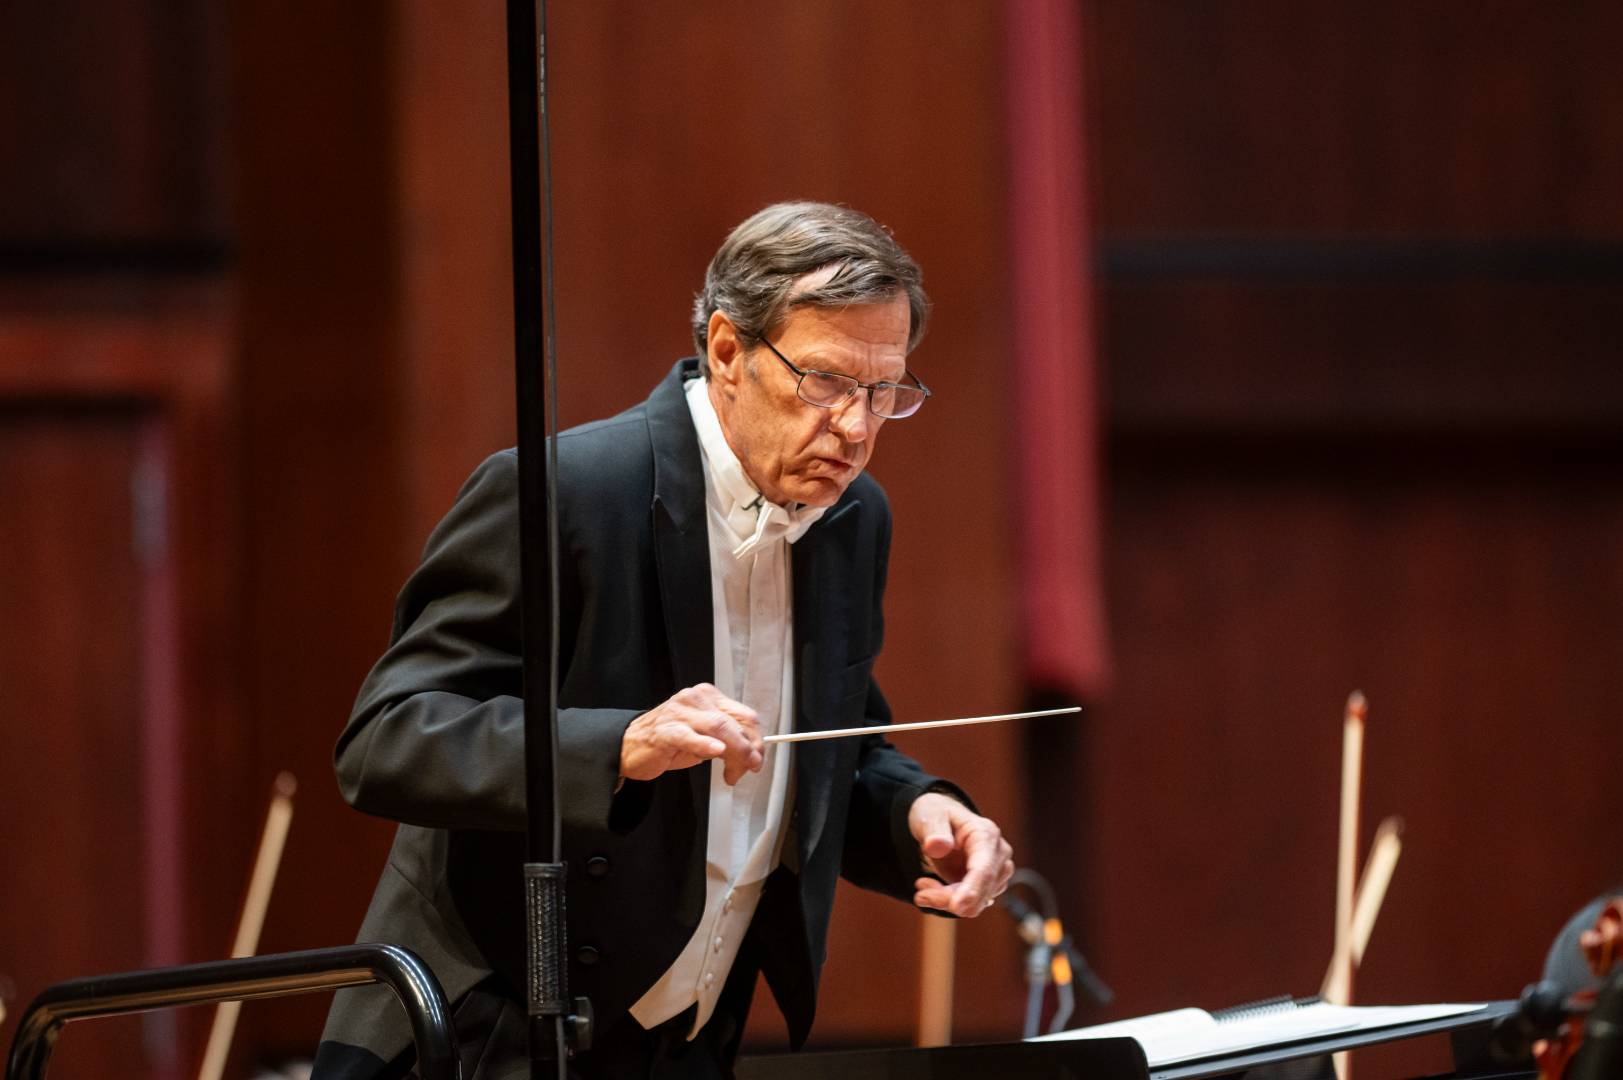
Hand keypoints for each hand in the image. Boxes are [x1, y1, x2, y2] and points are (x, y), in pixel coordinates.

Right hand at [619, 683, 762, 784]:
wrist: (628, 747)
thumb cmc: (666, 742)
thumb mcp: (702, 739)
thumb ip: (726, 742)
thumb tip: (751, 755)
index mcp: (708, 697)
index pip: (744, 715)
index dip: (756, 740)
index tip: (757, 759)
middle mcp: (695, 699)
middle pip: (735, 721)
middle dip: (749, 749)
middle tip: (750, 769)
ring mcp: (679, 713)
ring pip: (719, 726)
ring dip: (735, 751)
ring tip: (735, 771)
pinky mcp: (665, 731)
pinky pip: (688, 735)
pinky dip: (705, 743)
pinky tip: (715, 750)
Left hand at [908, 792, 1013, 916]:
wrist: (939, 820)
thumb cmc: (936, 814)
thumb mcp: (929, 816)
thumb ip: (934, 830)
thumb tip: (939, 845)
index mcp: (986, 834)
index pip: (984, 868)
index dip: (972, 890)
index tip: (956, 907)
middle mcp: (998, 855)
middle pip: (980, 891)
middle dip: (947, 898)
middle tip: (919, 893)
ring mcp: (996, 872)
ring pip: (975, 903)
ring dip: (945, 900)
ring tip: (922, 885)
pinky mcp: (987, 886)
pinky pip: (970, 905)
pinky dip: (948, 902)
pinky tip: (931, 890)